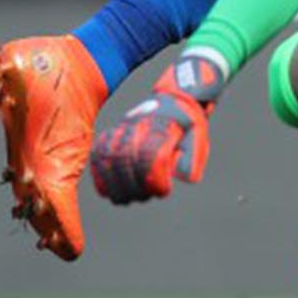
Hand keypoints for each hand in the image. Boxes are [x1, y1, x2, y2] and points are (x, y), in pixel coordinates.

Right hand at [90, 53, 224, 203]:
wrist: (175, 99)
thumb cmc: (187, 124)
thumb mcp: (198, 138)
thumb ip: (192, 160)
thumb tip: (180, 178)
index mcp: (164, 126)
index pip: (153, 156)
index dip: (156, 180)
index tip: (164, 191)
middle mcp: (140, 125)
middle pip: (128, 160)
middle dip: (136, 186)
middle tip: (146, 196)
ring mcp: (125, 127)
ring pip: (110, 157)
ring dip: (117, 185)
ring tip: (127, 198)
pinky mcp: (114, 132)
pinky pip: (99, 152)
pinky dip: (99, 174)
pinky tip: (107, 190)